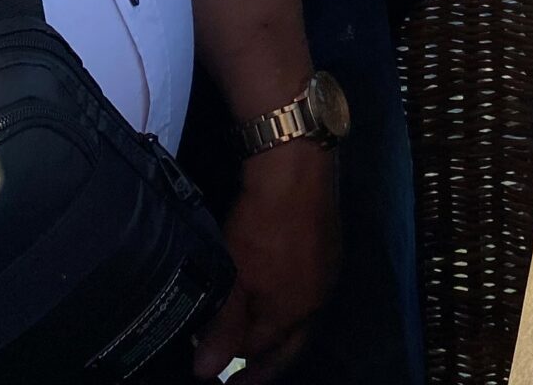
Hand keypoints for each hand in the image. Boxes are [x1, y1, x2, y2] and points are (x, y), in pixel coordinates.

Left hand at [192, 143, 339, 379]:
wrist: (296, 168)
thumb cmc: (262, 226)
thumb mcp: (235, 278)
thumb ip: (223, 326)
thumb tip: (207, 372)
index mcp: (295, 312)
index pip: (262, 351)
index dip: (236, 362)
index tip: (212, 373)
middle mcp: (317, 298)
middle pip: (289, 342)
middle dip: (265, 363)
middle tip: (240, 378)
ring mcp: (325, 271)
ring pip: (297, 315)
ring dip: (274, 331)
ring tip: (247, 336)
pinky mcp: (326, 247)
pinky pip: (303, 290)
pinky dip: (283, 303)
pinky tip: (268, 294)